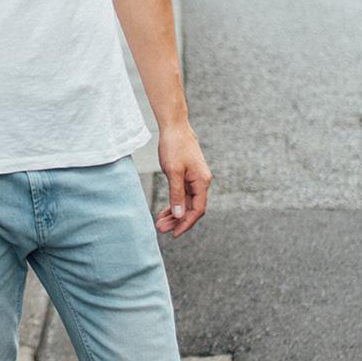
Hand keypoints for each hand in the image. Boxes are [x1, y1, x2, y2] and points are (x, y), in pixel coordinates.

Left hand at [155, 122, 211, 238]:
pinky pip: (182, 194)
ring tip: (160, 223)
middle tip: (161, 229)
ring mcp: (195, 179)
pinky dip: (174, 203)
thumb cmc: (174, 146)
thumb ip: (176, 194)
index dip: (186, 223)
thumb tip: (179, 215)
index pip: (197, 210)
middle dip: (177, 220)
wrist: (174, 127)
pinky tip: (164, 212)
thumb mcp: (173, 171)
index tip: (174, 233)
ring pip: (186, 202)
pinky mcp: (187, 176)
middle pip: (191, 208)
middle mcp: (201, 182)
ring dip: (174, 214)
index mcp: (202, 182)